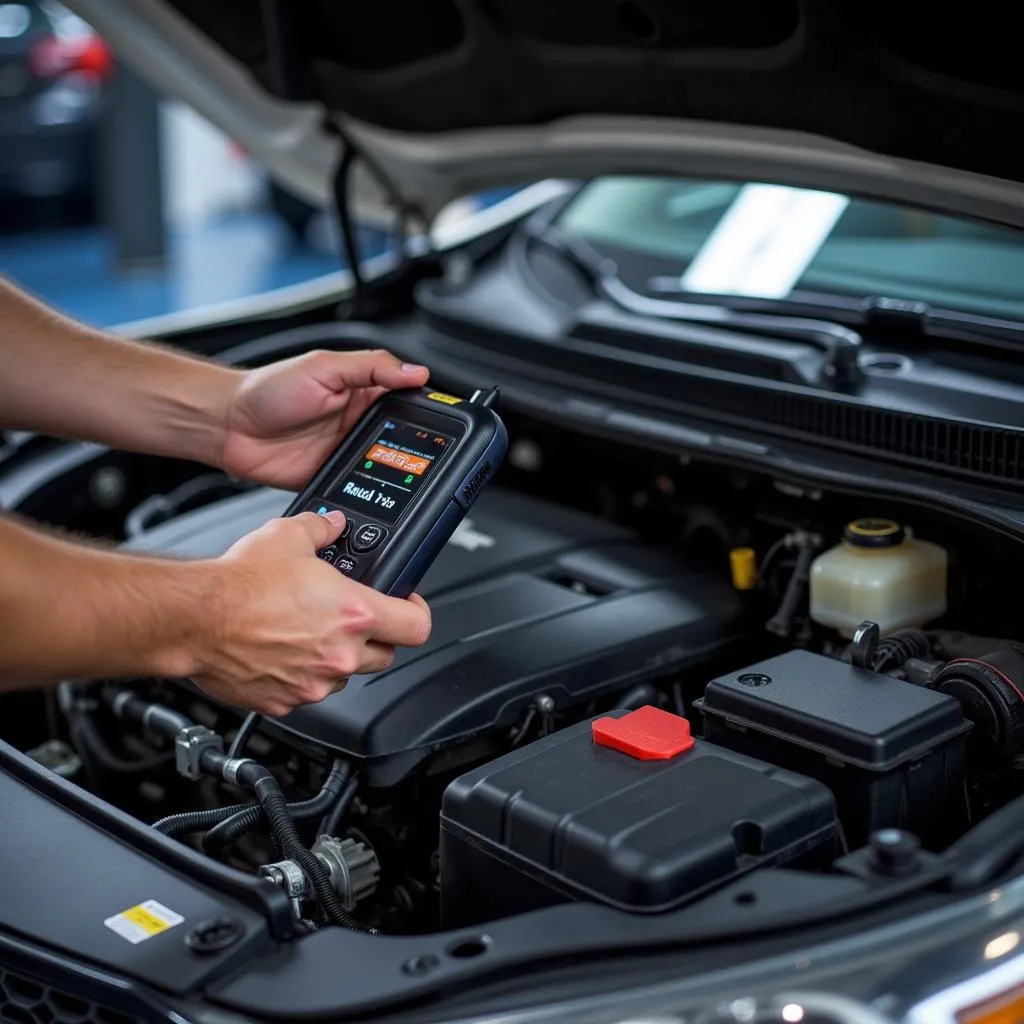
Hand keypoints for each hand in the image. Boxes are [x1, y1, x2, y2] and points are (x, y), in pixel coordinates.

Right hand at [192, 510, 430, 715]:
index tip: (409, 606)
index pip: (417, 627)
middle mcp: (340, 654)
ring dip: (338, 658)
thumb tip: (332, 525)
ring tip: (310, 633)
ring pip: (346, 676)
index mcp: (354, 614)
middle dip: (376, 637)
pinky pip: (308, 691)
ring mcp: (314, 682)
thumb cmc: (238, 583)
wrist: (194, 618)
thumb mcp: (288, 536)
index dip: (417, 614)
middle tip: (356, 619)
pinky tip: (282, 652)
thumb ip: (321, 529)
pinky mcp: (285, 701)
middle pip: (385, 655)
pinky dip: (302, 675)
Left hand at [221, 349, 429, 488]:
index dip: (425, 408)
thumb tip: (416, 371)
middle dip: (413, 447)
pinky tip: (376, 491)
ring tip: (403, 474)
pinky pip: (360, 488)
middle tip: (423, 452)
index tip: (441, 418)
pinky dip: (369, 492)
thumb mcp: (324, 366)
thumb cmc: (267, 390)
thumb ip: (371, 367)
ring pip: (385, 467)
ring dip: (393, 471)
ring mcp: (347, 452)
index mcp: (361, 391)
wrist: (229, 427)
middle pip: (402, 437)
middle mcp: (358, 422)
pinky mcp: (334, 478)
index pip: (405, 398)